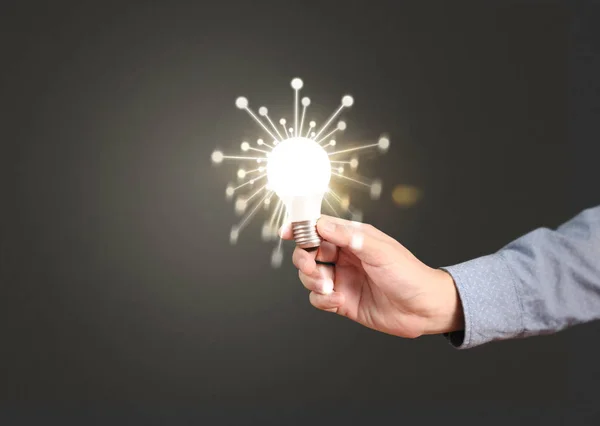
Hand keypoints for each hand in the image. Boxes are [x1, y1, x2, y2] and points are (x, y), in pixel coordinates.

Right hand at [280, 215, 463, 337]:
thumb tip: (321, 224)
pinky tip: (338, 301)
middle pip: (308, 252)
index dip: (301, 228)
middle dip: (305, 260)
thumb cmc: (409, 274)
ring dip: (313, 282)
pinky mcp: (342, 301)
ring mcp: (342, 279)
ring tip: (330, 288)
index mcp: (353, 238)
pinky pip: (318, 298)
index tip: (287, 232)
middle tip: (314, 268)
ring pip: (309, 276)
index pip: (319, 228)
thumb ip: (348, 237)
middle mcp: (345, 257)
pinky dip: (322, 300)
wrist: (425, 309)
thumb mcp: (379, 250)